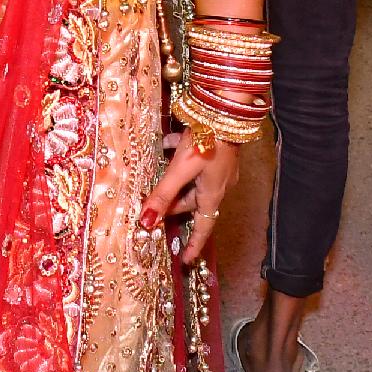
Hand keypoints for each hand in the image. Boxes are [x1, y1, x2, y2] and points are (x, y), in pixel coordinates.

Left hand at [141, 130, 240, 262]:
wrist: (226, 111)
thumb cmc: (207, 142)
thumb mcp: (180, 170)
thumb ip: (162, 194)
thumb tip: (146, 222)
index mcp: (212, 194)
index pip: (203, 228)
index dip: (194, 244)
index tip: (187, 260)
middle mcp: (218, 184)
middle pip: (193, 203)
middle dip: (174, 206)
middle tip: (155, 210)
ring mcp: (218, 167)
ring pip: (193, 181)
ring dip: (175, 180)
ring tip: (158, 176)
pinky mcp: (215, 151)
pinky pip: (195, 160)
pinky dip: (180, 156)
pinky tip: (167, 143)